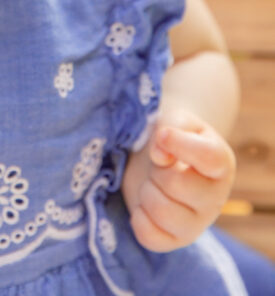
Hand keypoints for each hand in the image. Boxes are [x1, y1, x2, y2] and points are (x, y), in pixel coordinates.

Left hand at [121, 109, 235, 251]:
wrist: (160, 157)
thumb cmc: (170, 135)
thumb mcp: (174, 118)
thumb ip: (171, 127)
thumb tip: (161, 155)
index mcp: (221, 162)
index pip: (210, 157)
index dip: (180, 144)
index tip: (162, 135)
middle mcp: (215, 198)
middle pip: (177, 185)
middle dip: (157, 169)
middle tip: (158, 164)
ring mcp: (197, 224)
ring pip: (162, 212)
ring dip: (146, 191)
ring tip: (152, 183)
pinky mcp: (175, 240)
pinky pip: (150, 237)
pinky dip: (139, 218)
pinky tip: (145, 204)